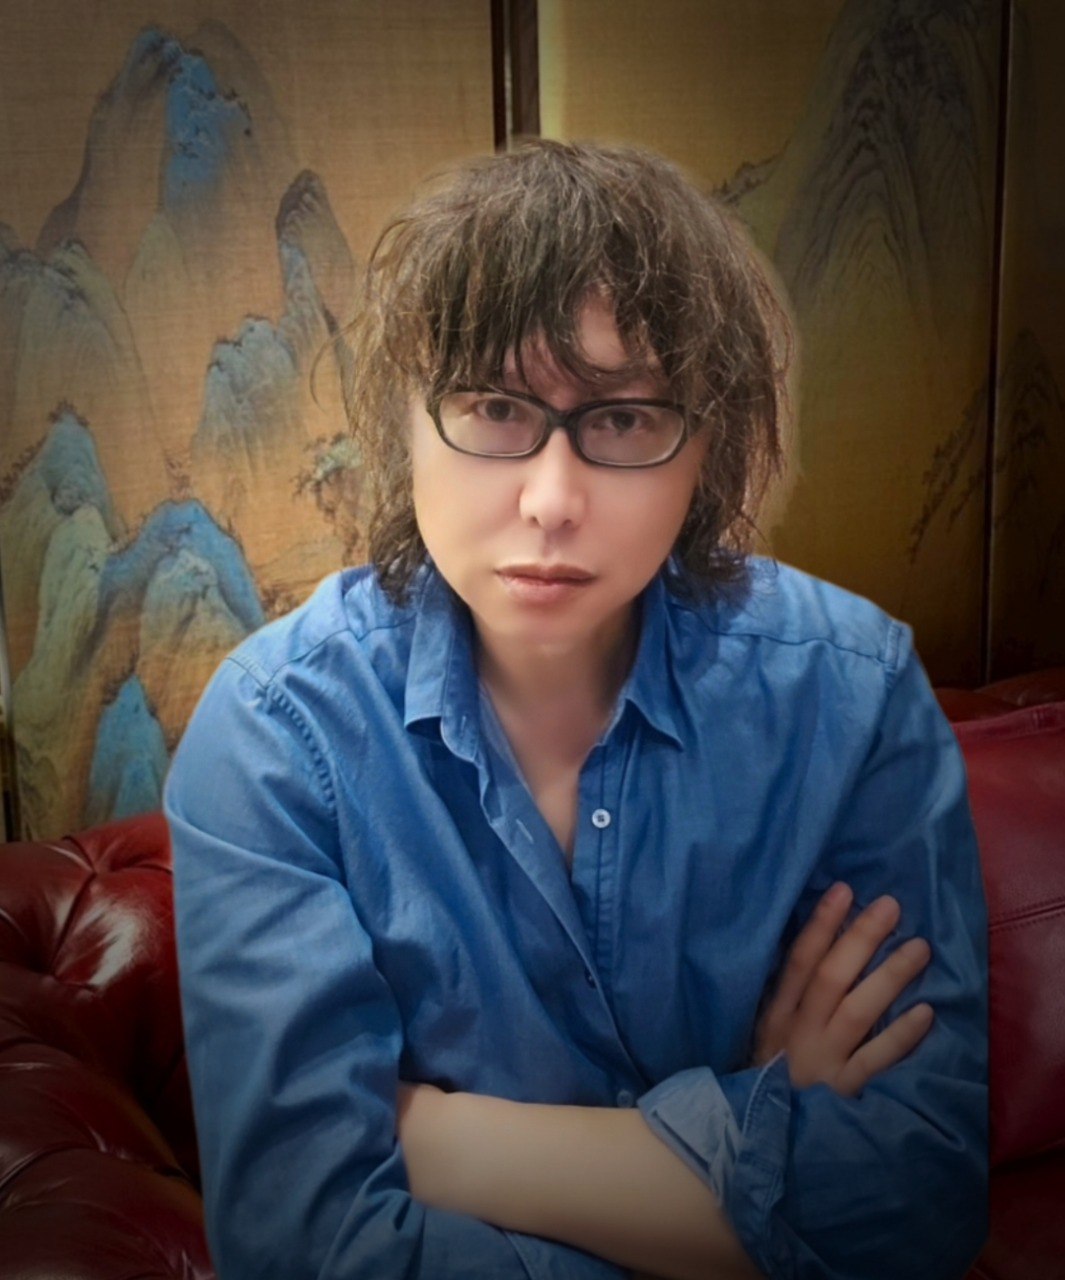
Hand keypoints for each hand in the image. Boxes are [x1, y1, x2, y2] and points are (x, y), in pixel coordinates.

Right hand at [753, 883, 932, 1095]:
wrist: (755, 1138)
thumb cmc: (770, 1077)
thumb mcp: (767, 1034)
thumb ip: (790, 998)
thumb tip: (824, 946)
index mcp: (777, 1014)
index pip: (799, 960)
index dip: (821, 924)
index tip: (845, 890)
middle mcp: (799, 1032)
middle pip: (831, 977)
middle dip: (861, 938)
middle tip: (891, 906)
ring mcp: (822, 1061)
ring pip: (857, 1011)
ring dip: (889, 977)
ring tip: (920, 948)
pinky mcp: (844, 1092)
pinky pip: (876, 1059)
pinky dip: (901, 1035)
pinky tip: (926, 1011)